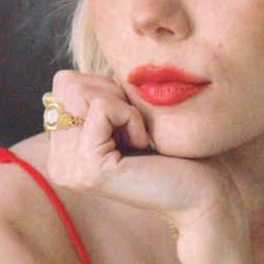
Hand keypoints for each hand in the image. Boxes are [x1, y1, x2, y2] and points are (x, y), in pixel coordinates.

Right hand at [44, 71, 247, 246]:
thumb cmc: (175, 149)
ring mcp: (69, 169)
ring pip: (79, 91)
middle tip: (136, 128)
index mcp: (63, 150)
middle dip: (112, 93)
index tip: (132, 121)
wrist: (203, 190)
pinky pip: (101, 107)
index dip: (107, 89)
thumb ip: (96, 95)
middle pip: (67, 84)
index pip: (65, 84)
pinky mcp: (87, 169)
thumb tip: (73, 73)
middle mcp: (59, 163)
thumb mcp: (127, 113)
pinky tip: (143, 146)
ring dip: (123, 105)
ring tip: (139, 139)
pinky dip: (132, 117)